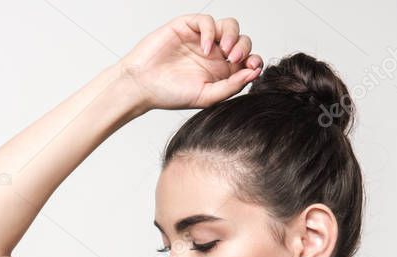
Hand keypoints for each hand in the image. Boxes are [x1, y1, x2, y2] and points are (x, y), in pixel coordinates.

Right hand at [118, 14, 262, 111]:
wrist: (142, 86)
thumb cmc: (169, 95)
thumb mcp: (206, 97)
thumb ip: (231, 86)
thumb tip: (253, 74)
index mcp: (221, 71)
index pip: (247, 59)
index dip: (254, 60)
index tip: (252, 67)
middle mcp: (214, 54)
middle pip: (242, 40)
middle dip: (244, 48)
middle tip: (234, 59)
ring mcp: (201, 39)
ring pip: (229, 26)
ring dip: (232, 36)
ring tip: (223, 50)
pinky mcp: (187, 27)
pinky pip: (206, 21)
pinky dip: (209, 31)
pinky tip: (203, 47)